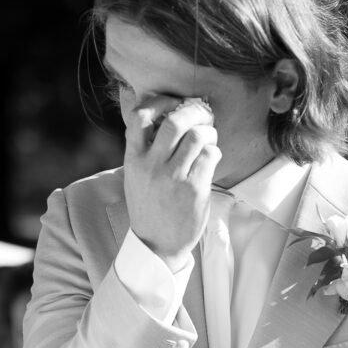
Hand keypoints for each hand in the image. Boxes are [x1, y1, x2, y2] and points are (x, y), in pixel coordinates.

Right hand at [124, 96, 220, 270]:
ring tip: (209, 137)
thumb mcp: (136, 176)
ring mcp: (173, 177)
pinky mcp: (194, 189)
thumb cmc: (149, 207)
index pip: (139, 117)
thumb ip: (145, 148)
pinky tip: (211, 158)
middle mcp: (151, 166)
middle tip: (203, 113)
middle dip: (194, 111)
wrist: (156, 244)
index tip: (173, 102)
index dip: (159, 102)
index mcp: (133, 160)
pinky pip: (210, 156)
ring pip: (197, 136)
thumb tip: (162, 113)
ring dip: (208, 131)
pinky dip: (214, 151)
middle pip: (174, 121)